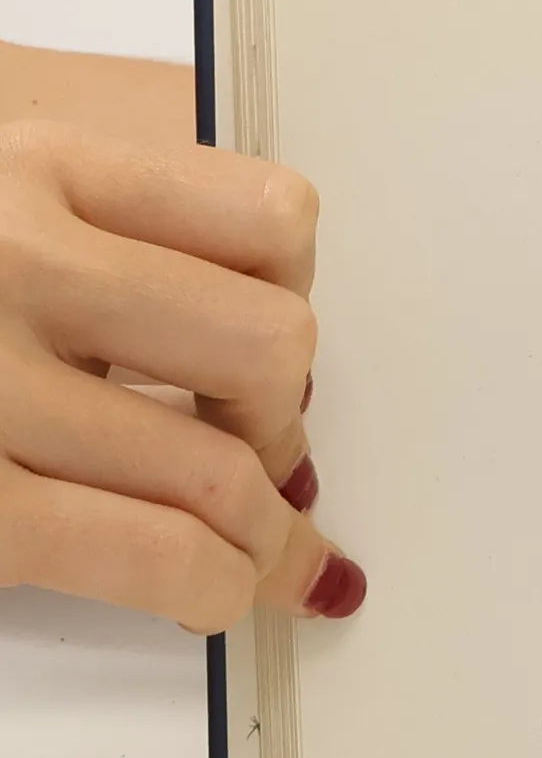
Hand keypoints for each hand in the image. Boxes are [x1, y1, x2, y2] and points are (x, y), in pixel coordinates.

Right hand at [0, 117, 364, 627]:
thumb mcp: (1, 209)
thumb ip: (117, 235)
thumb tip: (271, 355)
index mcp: (36, 167)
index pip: (273, 220)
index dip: (295, 298)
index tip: (266, 348)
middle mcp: (14, 257)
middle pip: (273, 348)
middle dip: (279, 423)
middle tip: (262, 459)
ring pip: (228, 471)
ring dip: (268, 534)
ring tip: (265, 551)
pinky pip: (163, 555)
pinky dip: (217, 587)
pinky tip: (217, 590)